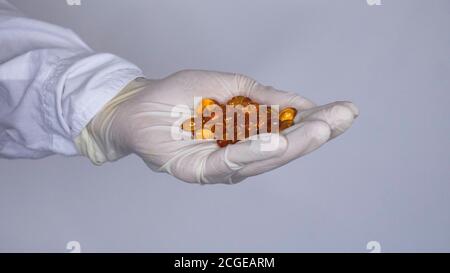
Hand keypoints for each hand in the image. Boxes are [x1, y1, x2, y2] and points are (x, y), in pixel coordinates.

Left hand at [75, 70, 358, 183]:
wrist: (137, 105)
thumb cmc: (180, 96)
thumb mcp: (229, 87)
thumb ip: (264, 98)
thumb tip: (302, 103)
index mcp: (248, 134)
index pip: (289, 131)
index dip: (317, 122)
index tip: (346, 111)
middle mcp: (239, 154)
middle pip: (282, 149)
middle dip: (313, 134)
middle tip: (340, 120)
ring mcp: (221, 166)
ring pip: (261, 159)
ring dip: (291, 144)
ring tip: (319, 130)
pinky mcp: (199, 172)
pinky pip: (229, 163)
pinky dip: (252, 152)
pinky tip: (275, 139)